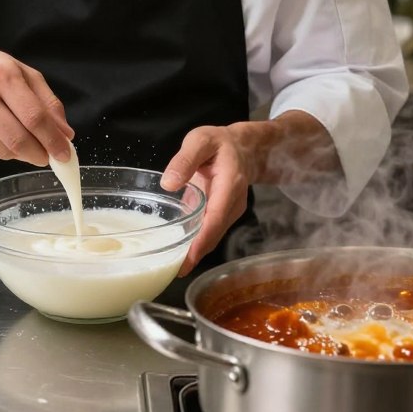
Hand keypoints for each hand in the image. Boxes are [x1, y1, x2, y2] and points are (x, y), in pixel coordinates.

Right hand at [0, 38, 73, 166]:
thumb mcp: (24, 73)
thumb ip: (48, 102)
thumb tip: (65, 134)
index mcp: (3, 76)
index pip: (34, 117)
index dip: (53, 140)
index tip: (65, 153)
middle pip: (18, 139)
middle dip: (40, 154)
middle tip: (50, 156)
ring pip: (4, 151)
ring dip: (23, 154)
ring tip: (29, 144)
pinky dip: (5, 150)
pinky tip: (6, 137)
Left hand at [161, 123, 272, 276]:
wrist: (243, 148)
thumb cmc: (220, 143)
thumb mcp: (200, 140)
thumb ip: (185, 159)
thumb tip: (169, 183)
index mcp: (229, 184)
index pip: (216, 217)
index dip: (203, 239)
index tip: (188, 258)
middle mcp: (233, 202)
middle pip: (215, 233)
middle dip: (197, 254)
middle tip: (174, 270)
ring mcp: (231, 210)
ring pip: (213, 235)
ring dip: (196, 251)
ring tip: (172, 265)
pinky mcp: (224, 214)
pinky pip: (211, 231)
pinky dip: (197, 243)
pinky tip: (180, 252)